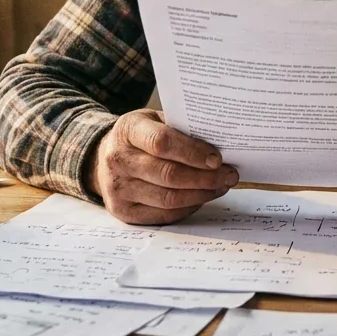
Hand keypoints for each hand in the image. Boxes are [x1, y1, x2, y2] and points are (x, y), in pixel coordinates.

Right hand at [90, 109, 237, 224]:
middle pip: (168, 175)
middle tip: (230, 175)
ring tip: (221, 186)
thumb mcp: (154, 120)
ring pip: (168, 199)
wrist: (107, 156)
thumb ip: (180, 128)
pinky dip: (188, 207)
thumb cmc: (140, 136)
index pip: (162, 142)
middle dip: (205, 177)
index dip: (193, 152)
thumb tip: (222, 143)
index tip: (218, 159)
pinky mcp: (124, 212)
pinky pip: (164, 215)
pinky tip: (202, 197)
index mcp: (128, 130)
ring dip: (201, 194)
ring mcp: (118, 189)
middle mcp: (118, 160)